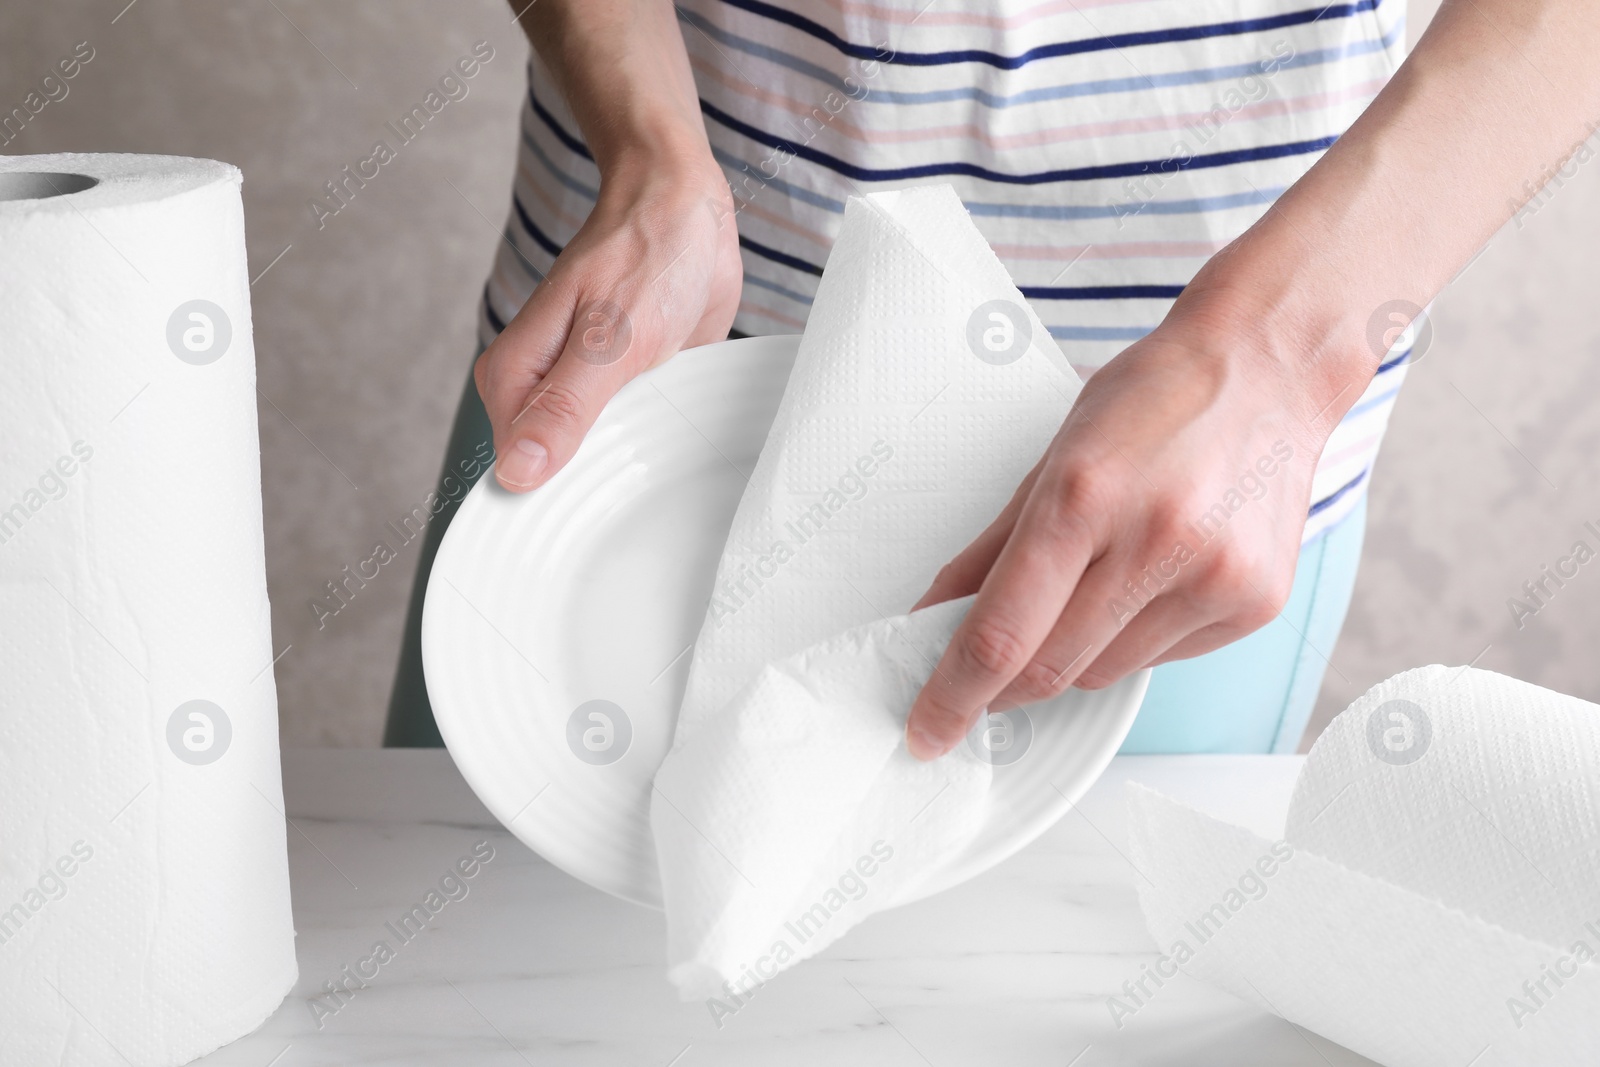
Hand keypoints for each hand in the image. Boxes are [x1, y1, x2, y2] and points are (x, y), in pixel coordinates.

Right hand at [476, 157, 740, 490]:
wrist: (686, 205)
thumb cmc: (646, 255)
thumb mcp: (611, 339)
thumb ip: (565, 408)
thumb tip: (517, 473)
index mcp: (517, 381)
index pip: (513, 474)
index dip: (546, 506)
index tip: (581, 534)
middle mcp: (542, 392)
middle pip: (554, 476)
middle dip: (593, 493)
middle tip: (635, 503)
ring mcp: (585, 394)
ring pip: (596, 462)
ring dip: (628, 470)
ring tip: (662, 473)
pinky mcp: (624, 390)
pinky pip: (633, 440)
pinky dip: (654, 446)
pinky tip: (674, 449)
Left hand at [902, 306, 1366, 759]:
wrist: (1270, 368)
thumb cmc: (1153, 402)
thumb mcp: (1053, 458)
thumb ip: (989, 550)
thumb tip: (935, 620)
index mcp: (1085, 495)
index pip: (1002, 632)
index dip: (954, 694)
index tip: (926, 730)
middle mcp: (1156, 540)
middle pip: (1050, 666)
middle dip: (1002, 683)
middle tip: (980, 671)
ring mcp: (1215, 578)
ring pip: (1104, 673)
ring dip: (1072, 654)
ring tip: (1094, 582)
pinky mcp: (1256, 604)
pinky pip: (1161, 660)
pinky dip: (1133, 639)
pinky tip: (1152, 578)